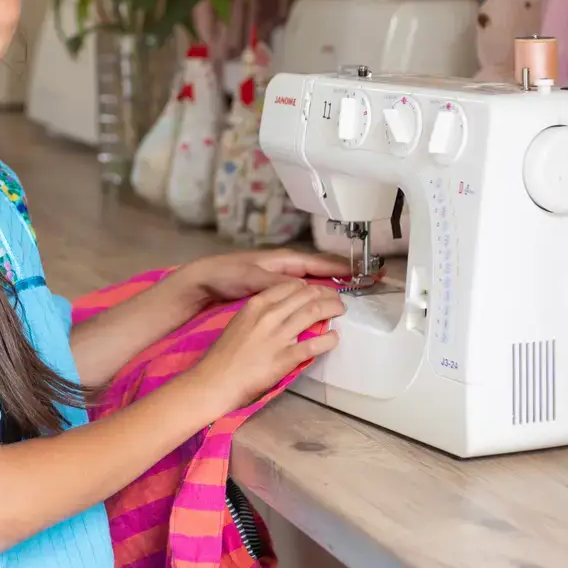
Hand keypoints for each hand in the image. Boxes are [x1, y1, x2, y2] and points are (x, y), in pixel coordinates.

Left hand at [170, 247, 350, 316]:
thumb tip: (305, 289)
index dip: (340, 267)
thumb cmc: (227, 275)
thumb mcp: (253, 279)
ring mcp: (278, 279)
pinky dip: (312, 296)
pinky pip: (299, 292)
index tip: (362, 272)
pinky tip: (319, 307)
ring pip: (310, 282)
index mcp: (283, 260)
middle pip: (318, 271)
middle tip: (363, 284)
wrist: (203, 281)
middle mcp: (284, 267)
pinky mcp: (272, 291)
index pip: (318, 262)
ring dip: (328, 286)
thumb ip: (278, 284)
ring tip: (347, 296)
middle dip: (339, 276)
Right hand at [188, 280, 343, 417]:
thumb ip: (261, 313)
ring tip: (340, 310)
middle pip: (306, 295)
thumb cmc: (225, 354)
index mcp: (256, 304)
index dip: (309, 286)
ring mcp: (279, 336)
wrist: (216, 380)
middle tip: (336, 298)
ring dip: (332, 308)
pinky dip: (328, 339)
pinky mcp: (286, 357)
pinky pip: (314, 344)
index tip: (318, 290)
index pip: (290, 285)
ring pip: (313, 312)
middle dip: (326, 293)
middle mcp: (269, 315)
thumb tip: (283, 311)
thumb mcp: (240, 321)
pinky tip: (335, 338)